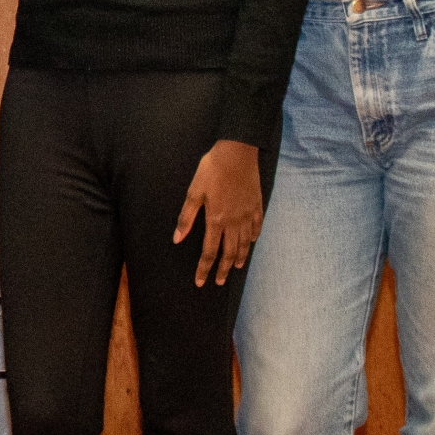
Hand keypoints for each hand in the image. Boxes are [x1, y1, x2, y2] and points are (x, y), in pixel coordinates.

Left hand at [175, 139, 262, 284]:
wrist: (237, 153)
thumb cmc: (212, 170)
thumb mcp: (194, 192)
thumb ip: (186, 218)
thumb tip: (177, 239)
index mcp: (216, 220)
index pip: (209, 252)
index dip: (204, 269)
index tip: (201, 282)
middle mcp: (234, 222)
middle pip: (228, 253)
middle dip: (222, 269)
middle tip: (219, 282)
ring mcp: (248, 215)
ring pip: (245, 243)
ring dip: (239, 257)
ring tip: (235, 267)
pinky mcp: (257, 206)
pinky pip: (257, 227)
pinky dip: (253, 238)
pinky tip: (252, 242)